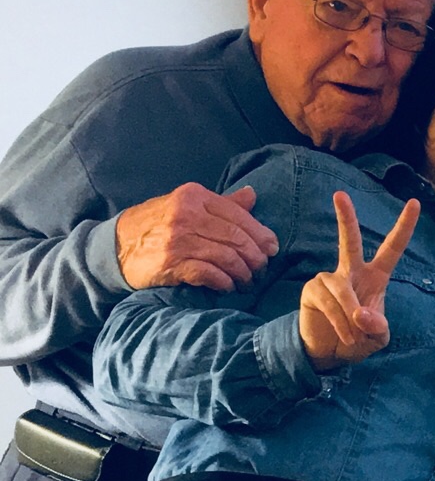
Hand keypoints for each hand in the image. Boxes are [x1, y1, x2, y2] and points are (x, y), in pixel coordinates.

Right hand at [114, 183, 275, 291]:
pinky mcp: (171, 263)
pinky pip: (209, 274)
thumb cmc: (157, 224)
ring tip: (247, 281)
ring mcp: (177, 239)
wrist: (115, 245)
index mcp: (193, 196)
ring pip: (226, 257)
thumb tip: (252, 194)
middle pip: (236, 237)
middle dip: (255, 256)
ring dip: (243, 273)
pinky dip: (224, 282)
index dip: (261, 234)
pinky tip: (227, 286)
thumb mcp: (186, 205)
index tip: (272, 248)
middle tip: (261, 269)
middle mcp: (186, 214)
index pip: (238, 215)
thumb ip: (221, 203)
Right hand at [298, 190, 419, 371]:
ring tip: (354, 337)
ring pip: (343, 290)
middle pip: (349, 240)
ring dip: (351, 317)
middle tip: (340, 195)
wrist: (330, 353)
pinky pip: (329, 302)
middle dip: (345, 218)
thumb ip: (377, 326)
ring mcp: (329, 279)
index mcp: (375, 277)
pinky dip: (340, 322)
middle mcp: (351, 272)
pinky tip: (345, 336)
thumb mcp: (378, 337)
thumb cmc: (359, 339)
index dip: (404, 227)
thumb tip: (360, 314)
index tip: (415, 203)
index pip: (392, 248)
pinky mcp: (312, 290)